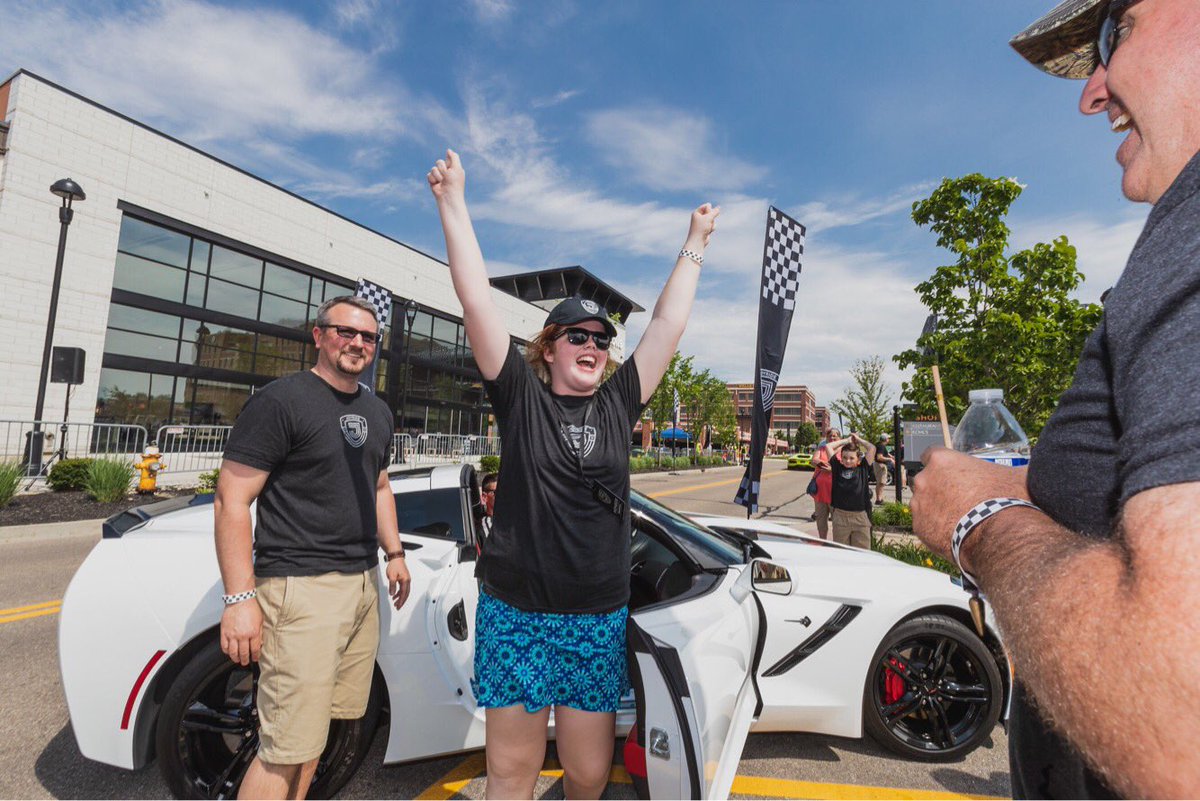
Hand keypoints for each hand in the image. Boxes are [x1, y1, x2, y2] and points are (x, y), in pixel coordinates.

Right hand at [220, 598, 261, 665]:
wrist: (239, 599)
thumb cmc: (250, 608)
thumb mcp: (260, 621)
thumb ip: (260, 633)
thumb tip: (260, 643)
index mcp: (253, 632)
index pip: (255, 649)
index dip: (255, 656)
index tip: (255, 659)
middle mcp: (242, 635)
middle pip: (244, 653)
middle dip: (245, 660)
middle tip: (245, 662)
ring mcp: (232, 635)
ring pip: (233, 652)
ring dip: (235, 658)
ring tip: (237, 660)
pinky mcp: (224, 632)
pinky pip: (224, 646)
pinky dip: (226, 651)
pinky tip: (229, 652)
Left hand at [386, 557, 411, 609]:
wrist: (396, 558)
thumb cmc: (394, 565)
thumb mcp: (391, 576)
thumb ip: (392, 586)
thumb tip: (392, 594)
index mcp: (405, 581)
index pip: (404, 594)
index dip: (401, 601)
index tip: (398, 606)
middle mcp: (407, 581)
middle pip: (406, 594)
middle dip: (402, 601)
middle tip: (398, 607)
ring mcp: (406, 580)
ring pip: (404, 592)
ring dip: (400, 598)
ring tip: (395, 602)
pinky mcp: (404, 578)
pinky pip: (403, 588)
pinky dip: (399, 593)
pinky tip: (395, 595)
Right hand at [427, 149, 464, 200]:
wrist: (448, 196)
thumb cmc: (455, 183)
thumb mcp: (457, 168)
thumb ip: (454, 157)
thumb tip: (448, 150)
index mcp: (453, 168)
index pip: (448, 158)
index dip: (448, 163)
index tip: (451, 169)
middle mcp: (446, 171)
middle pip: (439, 162)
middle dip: (442, 169)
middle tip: (447, 177)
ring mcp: (439, 176)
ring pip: (433, 168)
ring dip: (438, 175)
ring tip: (442, 182)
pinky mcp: (432, 181)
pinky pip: (429, 174)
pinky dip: (433, 179)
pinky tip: (437, 185)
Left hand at [686, 203, 719, 248]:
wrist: (698, 241)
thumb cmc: (701, 228)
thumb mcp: (708, 217)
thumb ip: (714, 212)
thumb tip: (719, 207)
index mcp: (697, 212)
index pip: (707, 205)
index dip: (709, 210)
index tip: (707, 216)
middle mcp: (699, 217)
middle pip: (711, 213)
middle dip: (711, 218)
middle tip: (707, 222)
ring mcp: (703, 223)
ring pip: (713, 219)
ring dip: (712, 224)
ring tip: (707, 228)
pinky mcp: (706, 228)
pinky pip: (713, 225)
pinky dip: (712, 228)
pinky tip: (708, 232)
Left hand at [910, 447, 1030, 564]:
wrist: (1002, 539)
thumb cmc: (1009, 502)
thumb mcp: (1017, 476)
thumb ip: (1017, 468)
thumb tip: (1036, 467)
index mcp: (943, 460)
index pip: (931, 454)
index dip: (942, 464)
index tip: (952, 473)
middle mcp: (924, 479)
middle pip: (926, 480)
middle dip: (939, 488)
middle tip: (960, 499)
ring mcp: (920, 505)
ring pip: (923, 504)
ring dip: (935, 509)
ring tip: (959, 519)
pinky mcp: (919, 528)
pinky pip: (925, 525)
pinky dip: (935, 529)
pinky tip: (954, 533)